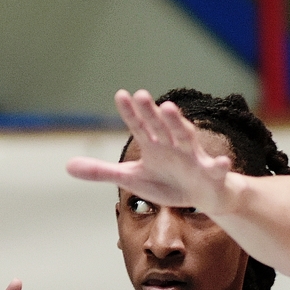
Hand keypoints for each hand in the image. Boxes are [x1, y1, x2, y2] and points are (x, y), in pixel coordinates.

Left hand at [66, 89, 235, 211]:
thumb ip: (102, 171)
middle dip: (151, 111)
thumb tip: (67, 166)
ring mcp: (193, 157)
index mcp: (154, 144)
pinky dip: (220, 165)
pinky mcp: (211, 173)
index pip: (139, 125)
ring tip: (168, 108)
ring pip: (186, 136)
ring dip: (177, 122)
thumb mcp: (133, 179)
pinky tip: (222, 162)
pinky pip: (216, 169)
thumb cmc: (168, 183)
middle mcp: (173, 144)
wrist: (205, 194)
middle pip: (160, 124)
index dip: (130, 113)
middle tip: (140, 95)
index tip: (120, 95)